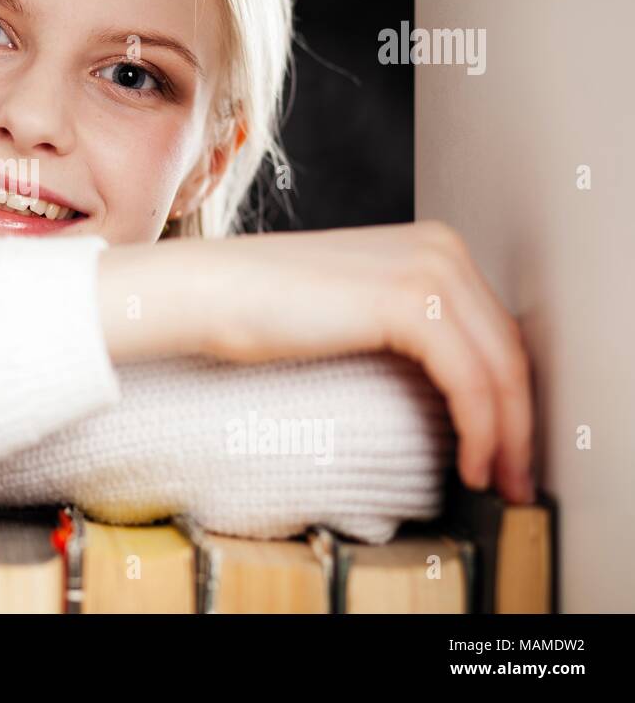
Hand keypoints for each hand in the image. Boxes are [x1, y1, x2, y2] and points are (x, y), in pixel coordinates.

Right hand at [98, 220, 533, 504]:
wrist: (208, 292)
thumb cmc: (261, 309)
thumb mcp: (353, 311)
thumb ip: (404, 328)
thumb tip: (446, 389)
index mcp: (432, 247)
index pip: (496, 332)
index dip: (511, 397)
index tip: (508, 451)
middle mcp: (442, 248)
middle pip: (508, 350)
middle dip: (519, 423)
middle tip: (513, 479)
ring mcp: (429, 270)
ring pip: (499, 369)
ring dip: (507, 437)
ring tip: (494, 482)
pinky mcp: (410, 302)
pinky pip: (469, 380)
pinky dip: (480, 429)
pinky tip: (470, 465)